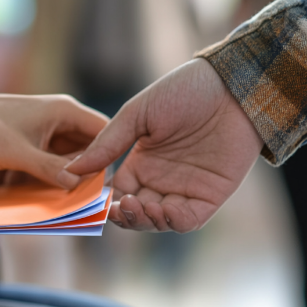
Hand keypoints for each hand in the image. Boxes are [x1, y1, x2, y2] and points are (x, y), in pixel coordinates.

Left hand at [0, 93, 108, 188]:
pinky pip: (40, 166)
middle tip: (72, 198)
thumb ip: (52, 170)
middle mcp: (54, 120)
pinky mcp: (22, 146)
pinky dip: (33, 179)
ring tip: (41, 195)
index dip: (104, 157)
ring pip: (59, 162)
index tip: (100, 183)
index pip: (101, 132)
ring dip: (51, 179)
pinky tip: (18, 188)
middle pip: (82, 152)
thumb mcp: (19, 154)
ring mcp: (38, 133)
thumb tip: (79, 184)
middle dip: (75, 175)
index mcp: (62, 111)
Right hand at [62, 58, 263, 232]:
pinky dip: (172, 221)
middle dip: (124, 216)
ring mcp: (185, 189)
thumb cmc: (184, 91)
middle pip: (135, 212)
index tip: (93, 202)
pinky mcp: (210, 195)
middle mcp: (161, 179)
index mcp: (141, 162)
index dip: (104, 201)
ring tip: (140, 206)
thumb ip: (108, 144)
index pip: (116, 193)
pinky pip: (187, 220)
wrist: (233, 85)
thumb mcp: (138, 114)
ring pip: (158, 221)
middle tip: (119, 208)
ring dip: (145, 220)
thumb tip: (72, 168)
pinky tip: (162, 209)